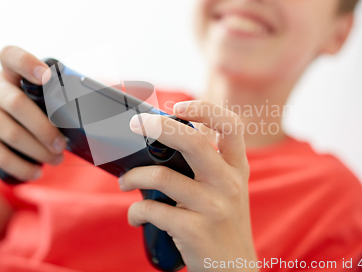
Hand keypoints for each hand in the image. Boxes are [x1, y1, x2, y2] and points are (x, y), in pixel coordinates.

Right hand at [0, 46, 66, 180]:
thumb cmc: (27, 110)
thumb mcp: (37, 97)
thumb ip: (55, 97)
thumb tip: (93, 113)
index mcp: (10, 71)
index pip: (11, 55)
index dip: (27, 63)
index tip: (47, 77)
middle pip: (17, 104)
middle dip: (44, 128)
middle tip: (62, 145)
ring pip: (10, 133)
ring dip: (38, 150)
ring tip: (56, 159)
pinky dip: (21, 166)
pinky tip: (36, 172)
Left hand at [119, 101, 257, 270]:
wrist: (233, 270)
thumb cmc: (222, 224)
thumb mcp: (226, 190)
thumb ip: (207, 163)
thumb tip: (168, 134)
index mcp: (237, 168)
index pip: (231, 125)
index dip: (205, 108)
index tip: (178, 106)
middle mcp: (229, 183)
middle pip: (194, 141)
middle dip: (158, 127)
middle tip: (134, 125)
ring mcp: (213, 207)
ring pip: (162, 176)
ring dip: (133, 178)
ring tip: (125, 184)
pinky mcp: (195, 230)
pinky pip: (152, 210)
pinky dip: (136, 211)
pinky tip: (136, 217)